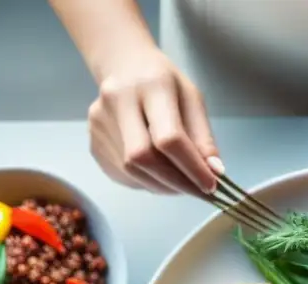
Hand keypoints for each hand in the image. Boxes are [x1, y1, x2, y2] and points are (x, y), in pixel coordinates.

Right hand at [88, 46, 219, 195]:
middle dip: (175, 182)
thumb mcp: (192, 99)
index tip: (211, 186)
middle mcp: (117, 101)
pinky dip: (147, 182)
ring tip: (182, 183)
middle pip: (143, 158)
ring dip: (163, 186)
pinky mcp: (93, 142)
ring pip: (131, 171)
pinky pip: (123, 175)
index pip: (168, 138)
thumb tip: (214, 173)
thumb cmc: (164, 82)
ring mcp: (99, 123)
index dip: (191, 168)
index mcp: (150, 85)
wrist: (123, 67)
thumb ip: (203, 137)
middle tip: (198, 191)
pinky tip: (160, 174)